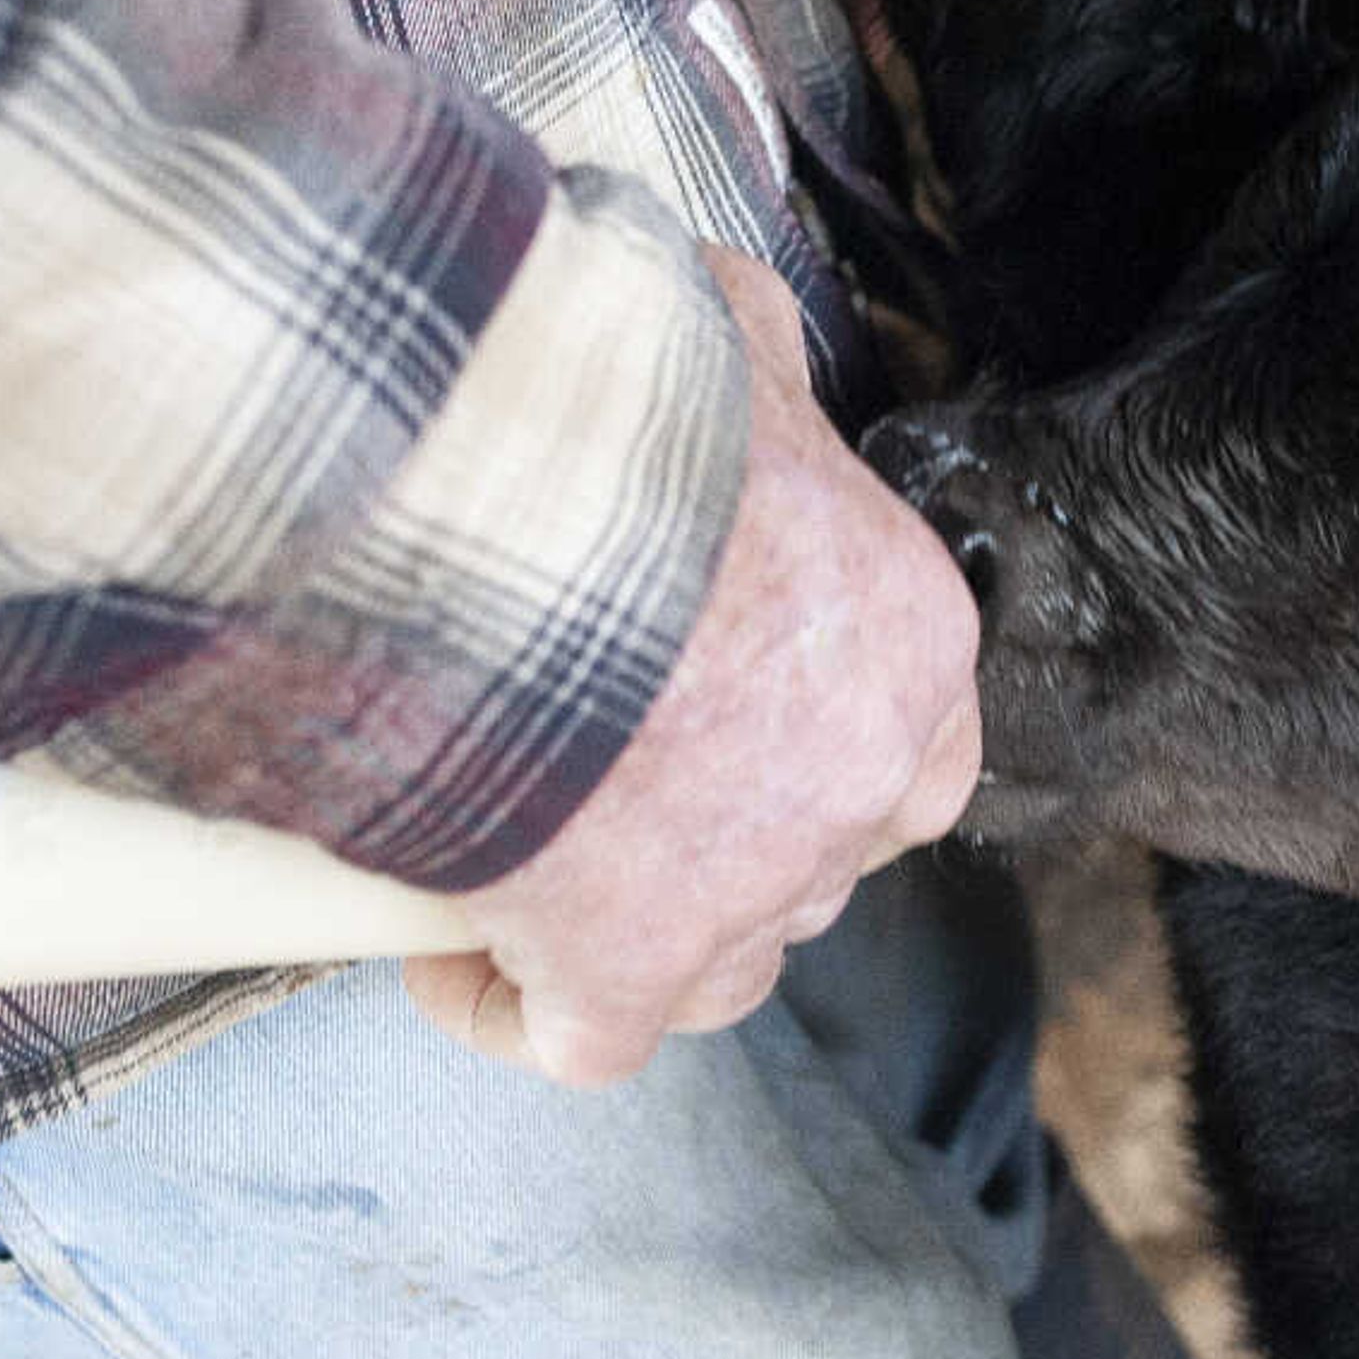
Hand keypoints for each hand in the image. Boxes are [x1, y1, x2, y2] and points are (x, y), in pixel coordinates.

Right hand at [403, 245, 981, 1083]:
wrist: (494, 495)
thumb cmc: (607, 407)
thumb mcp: (716, 333)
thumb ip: (747, 345)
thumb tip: (726, 316)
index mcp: (907, 638)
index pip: (911, 745)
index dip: (816, 750)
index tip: (717, 723)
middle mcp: (860, 776)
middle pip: (814, 858)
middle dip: (722, 841)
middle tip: (596, 786)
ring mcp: (752, 886)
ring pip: (730, 971)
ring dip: (643, 941)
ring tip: (530, 873)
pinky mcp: (629, 966)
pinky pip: (589, 1042)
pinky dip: (515, 1008)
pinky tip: (447, 952)